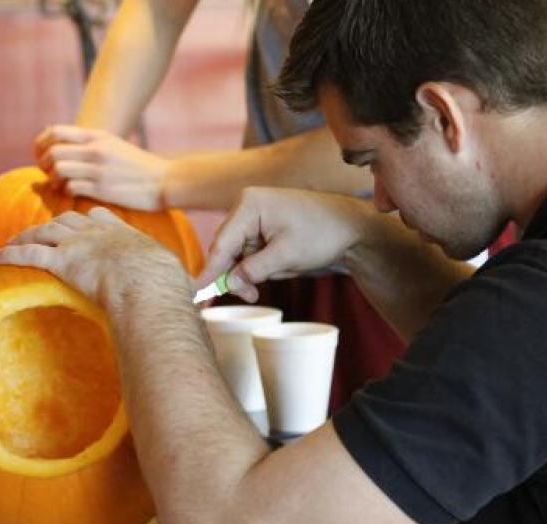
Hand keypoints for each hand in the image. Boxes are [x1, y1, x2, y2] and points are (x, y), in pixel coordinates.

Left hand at [0, 207, 190, 311]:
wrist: (150, 284)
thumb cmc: (166, 286)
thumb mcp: (173, 278)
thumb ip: (171, 282)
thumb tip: (188, 300)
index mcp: (124, 234)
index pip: (101, 217)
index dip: (88, 219)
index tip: (81, 221)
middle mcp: (98, 232)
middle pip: (66, 221)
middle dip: (49, 225)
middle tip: (36, 230)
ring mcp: (79, 243)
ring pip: (43, 233)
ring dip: (22, 237)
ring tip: (8, 243)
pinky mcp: (62, 260)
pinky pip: (29, 254)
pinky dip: (9, 254)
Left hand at [34, 125, 170, 210]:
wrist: (165, 181)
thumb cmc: (137, 166)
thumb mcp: (113, 144)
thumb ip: (87, 141)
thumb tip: (55, 136)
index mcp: (97, 136)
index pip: (55, 132)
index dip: (40, 144)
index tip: (41, 155)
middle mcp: (96, 150)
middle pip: (52, 151)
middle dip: (43, 164)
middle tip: (48, 173)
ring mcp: (99, 169)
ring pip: (59, 169)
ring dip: (53, 180)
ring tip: (59, 185)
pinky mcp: (103, 189)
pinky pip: (71, 188)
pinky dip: (67, 192)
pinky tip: (74, 193)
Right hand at [197, 187, 370, 302]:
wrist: (350, 225)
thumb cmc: (323, 234)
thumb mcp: (287, 256)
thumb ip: (254, 270)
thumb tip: (229, 283)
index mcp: (250, 204)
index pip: (222, 244)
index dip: (209, 271)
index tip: (195, 292)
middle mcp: (246, 205)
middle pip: (226, 249)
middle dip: (235, 275)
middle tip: (251, 296)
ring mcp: (253, 214)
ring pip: (237, 253)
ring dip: (249, 272)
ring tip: (274, 277)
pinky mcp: (261, 224)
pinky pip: (249, 250)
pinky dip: (257, 265)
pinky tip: (278, 266)